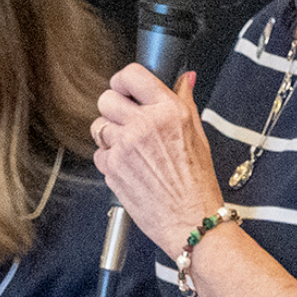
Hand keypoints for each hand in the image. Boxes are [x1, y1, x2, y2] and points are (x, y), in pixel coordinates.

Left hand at [94, 65, 223, 255]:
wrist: (191, 221)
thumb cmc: (198, 183)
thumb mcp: (198, 134)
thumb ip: (185, 101)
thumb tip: (186, 79)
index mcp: (168, 111)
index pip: (131, 75)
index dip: (124, 81)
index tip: (125, 89)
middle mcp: (143, 125)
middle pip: (106, 98)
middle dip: (113, 108)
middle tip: (126, 120)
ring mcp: (124, 147)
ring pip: (98, 126)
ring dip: (109, 134)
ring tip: (130, 148)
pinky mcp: (112, 168)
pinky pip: (98, 153)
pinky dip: (109, 159)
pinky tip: (129, 167)